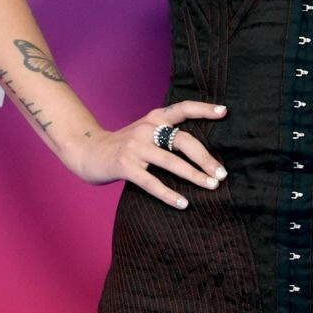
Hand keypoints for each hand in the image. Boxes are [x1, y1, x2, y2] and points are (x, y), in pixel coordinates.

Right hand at [68, 99, 227, 208]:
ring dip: (194, 175)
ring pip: (171, 162)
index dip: (203, 109)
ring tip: (211, 186)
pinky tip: (183, 203)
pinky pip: (151, 182)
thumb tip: (202, 151)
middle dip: (206, 158)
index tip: (224, 112)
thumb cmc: (124, 146)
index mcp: (154, 118)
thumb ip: (166, 134)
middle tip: (222, 174)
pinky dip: (169, 194)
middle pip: (183, 140)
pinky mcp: (125, 166)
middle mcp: (146, 129)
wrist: (88, 152)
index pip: (182, 109)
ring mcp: (135, 147)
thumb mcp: (145, 132)